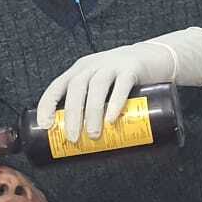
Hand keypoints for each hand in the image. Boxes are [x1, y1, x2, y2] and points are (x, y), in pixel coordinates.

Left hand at [36, 27, 201, 140]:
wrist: (154, 57)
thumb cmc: (122, 79)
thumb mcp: (101, 87)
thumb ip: (92, 107)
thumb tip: (82, 143)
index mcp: (80, 70)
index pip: (57, 85)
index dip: (48, 104)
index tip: (46, 125)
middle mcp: (93, 65)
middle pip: (77, 88)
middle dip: (73, 114)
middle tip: (73, 139)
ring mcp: (112, 65)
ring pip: (97, 87)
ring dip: (92, 112)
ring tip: (93, 135)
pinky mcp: (132, 69)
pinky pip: (121, 85)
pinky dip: (115, 103)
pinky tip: (112, 119)